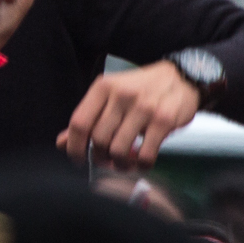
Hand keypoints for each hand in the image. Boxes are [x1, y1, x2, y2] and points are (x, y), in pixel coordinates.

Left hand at [57, 60, 200, 169]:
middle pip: (99, 140)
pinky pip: (145, 155)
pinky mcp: (163, 121)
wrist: (181, 77)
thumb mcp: (112, 95)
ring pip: (119, 150)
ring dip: (120, 163)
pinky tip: (141, 161)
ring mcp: (144, 108)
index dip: (74, 147)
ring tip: (124, 161)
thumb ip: (89, 118)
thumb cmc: (141, 88)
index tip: (78, 159)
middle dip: (100, 157)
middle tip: (107, 159)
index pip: (79, 123)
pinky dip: (141, 165)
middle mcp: (122, 95)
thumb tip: (62, 143)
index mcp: (104, 87)